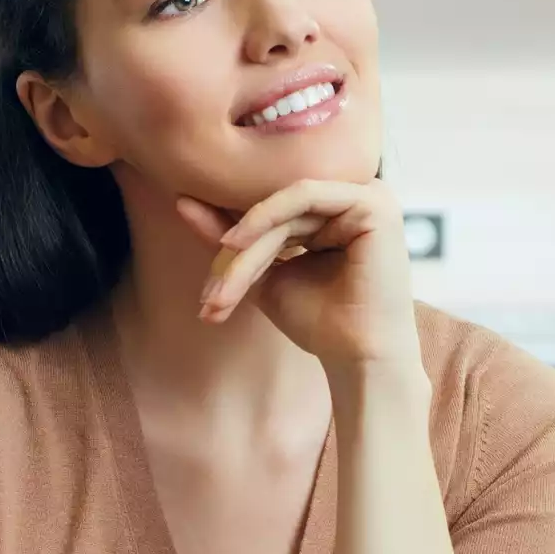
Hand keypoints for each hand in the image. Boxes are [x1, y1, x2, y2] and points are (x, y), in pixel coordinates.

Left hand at [178, 178, 418, 368]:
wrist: (358, 359)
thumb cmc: (319, 321)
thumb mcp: (263, 273)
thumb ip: (230, 238)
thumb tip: (181, 202)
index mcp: (335, 210)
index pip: (271, 209)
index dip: (230, 233)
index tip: (197, 267)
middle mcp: (354, 196)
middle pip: (275, 210)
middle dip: (235, 251)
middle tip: (211, 296)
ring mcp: (368, 195)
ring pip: (283, 206)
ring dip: (246, 245)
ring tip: (222, 287)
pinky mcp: (373, 202)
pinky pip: (305, 195)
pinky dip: (266, 216)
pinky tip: (238, 243)